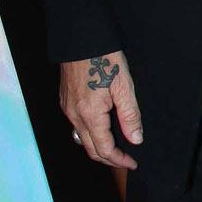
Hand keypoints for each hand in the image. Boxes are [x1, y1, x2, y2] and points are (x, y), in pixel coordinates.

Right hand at [60, 51, 141, 169]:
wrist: (81, 38)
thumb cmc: (104, 58)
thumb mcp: (124, 86)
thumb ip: (130, 116)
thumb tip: (135, 139)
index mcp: (90, 114)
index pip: (104, 149)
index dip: (119, 160)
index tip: (132, 163)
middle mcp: (74, 115)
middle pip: (90, 148)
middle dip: (109, 158)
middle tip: (127, 160)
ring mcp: (68, 108)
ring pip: (82, 138)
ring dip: (99, 147)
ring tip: (117, 147)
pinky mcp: (66, 100)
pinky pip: (77, 125)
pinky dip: (91, 134)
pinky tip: (103, 128)